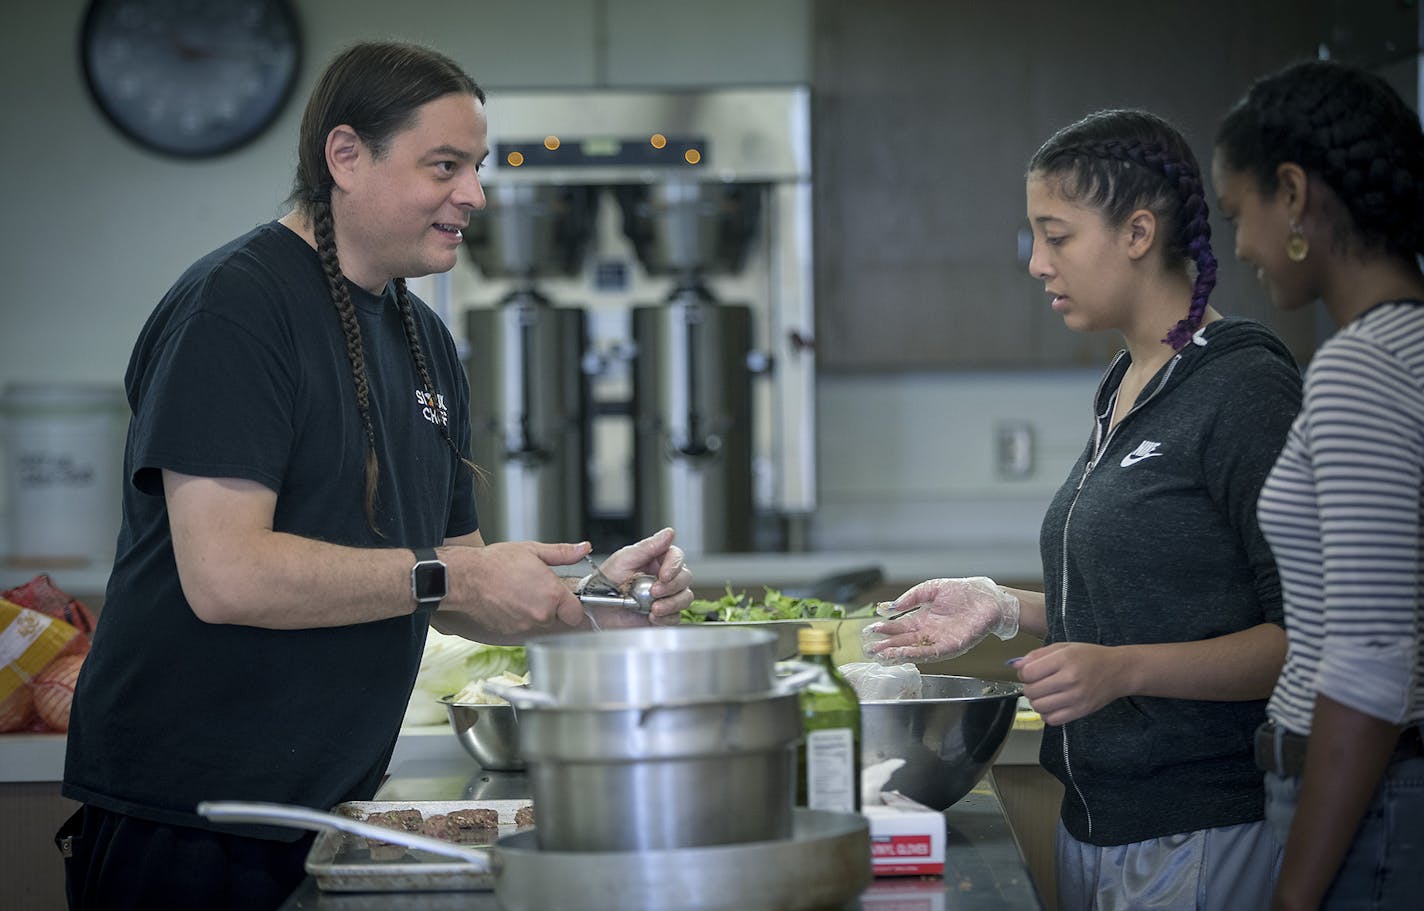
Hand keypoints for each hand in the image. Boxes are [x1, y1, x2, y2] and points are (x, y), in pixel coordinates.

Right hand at [442, 540, 588, 638]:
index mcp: (552, 594)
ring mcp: (525, 626)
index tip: (565, 598)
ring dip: (535, 613)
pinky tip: (510, 603)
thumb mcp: (533, 550)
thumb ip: (562, 553)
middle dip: (552, 607)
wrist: (464, 579)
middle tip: (537, 589)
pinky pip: (523, 629)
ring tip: (520, 594)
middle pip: (558, 619)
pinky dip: (519, 619)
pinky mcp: (510, 633)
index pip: (576, 613)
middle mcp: (541, 614)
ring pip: (540, 624)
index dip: (572, 605)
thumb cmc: (495, 563)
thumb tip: (583, 549)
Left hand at [597, 527, 692, 623]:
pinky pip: (676, 617)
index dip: (674, 566)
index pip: (677, 557)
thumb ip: (648, 546)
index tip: (664, 575)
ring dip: (672, 603)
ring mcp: (666, 596)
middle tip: (654, 592)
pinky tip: (652, 616)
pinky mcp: (664, 614)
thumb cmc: (607, 580)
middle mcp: (665, 577)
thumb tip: (669, 533)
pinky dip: (666, 618)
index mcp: (657, 560)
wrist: (597, 606)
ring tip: (653, 608)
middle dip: (672, 586)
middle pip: (685, 578)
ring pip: (685, 598)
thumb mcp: (625, 559)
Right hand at [862, 577, 1019, 662]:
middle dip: (886, 645)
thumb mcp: (931, 589)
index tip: (871, 630)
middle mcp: (929, 632)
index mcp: (924, 618)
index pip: (900, 626)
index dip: (886, 628)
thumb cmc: (963, 591)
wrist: (988, 598)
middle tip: (869, 649)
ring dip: (897, 653)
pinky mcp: (951, 647)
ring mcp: (939, 641)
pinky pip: (930, 652)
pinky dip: (915, 654)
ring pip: (914, 650)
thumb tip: (889, 606)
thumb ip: (911, 598)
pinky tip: (902, 654)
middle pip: (903, 641)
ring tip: (881, 655)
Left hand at [1013, 641, 1128, 725]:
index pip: (1028, 672)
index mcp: (1065, 659)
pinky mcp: (1081, 711)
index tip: (1029, 672)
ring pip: (1039, 707)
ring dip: (1036, 701)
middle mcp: (1070, 679)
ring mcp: (1076, 698)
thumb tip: (1015, 665)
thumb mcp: (1064, 647)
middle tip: (1037, 683)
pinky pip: (1052, 720)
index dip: (1023, 673)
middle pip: (1031, 691)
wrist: (1118, 671)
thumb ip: (1037, 655)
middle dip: (1029, 687)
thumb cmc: (1090, 656)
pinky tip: (1052, 704)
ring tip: (1045, 694)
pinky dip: (1047, 714)